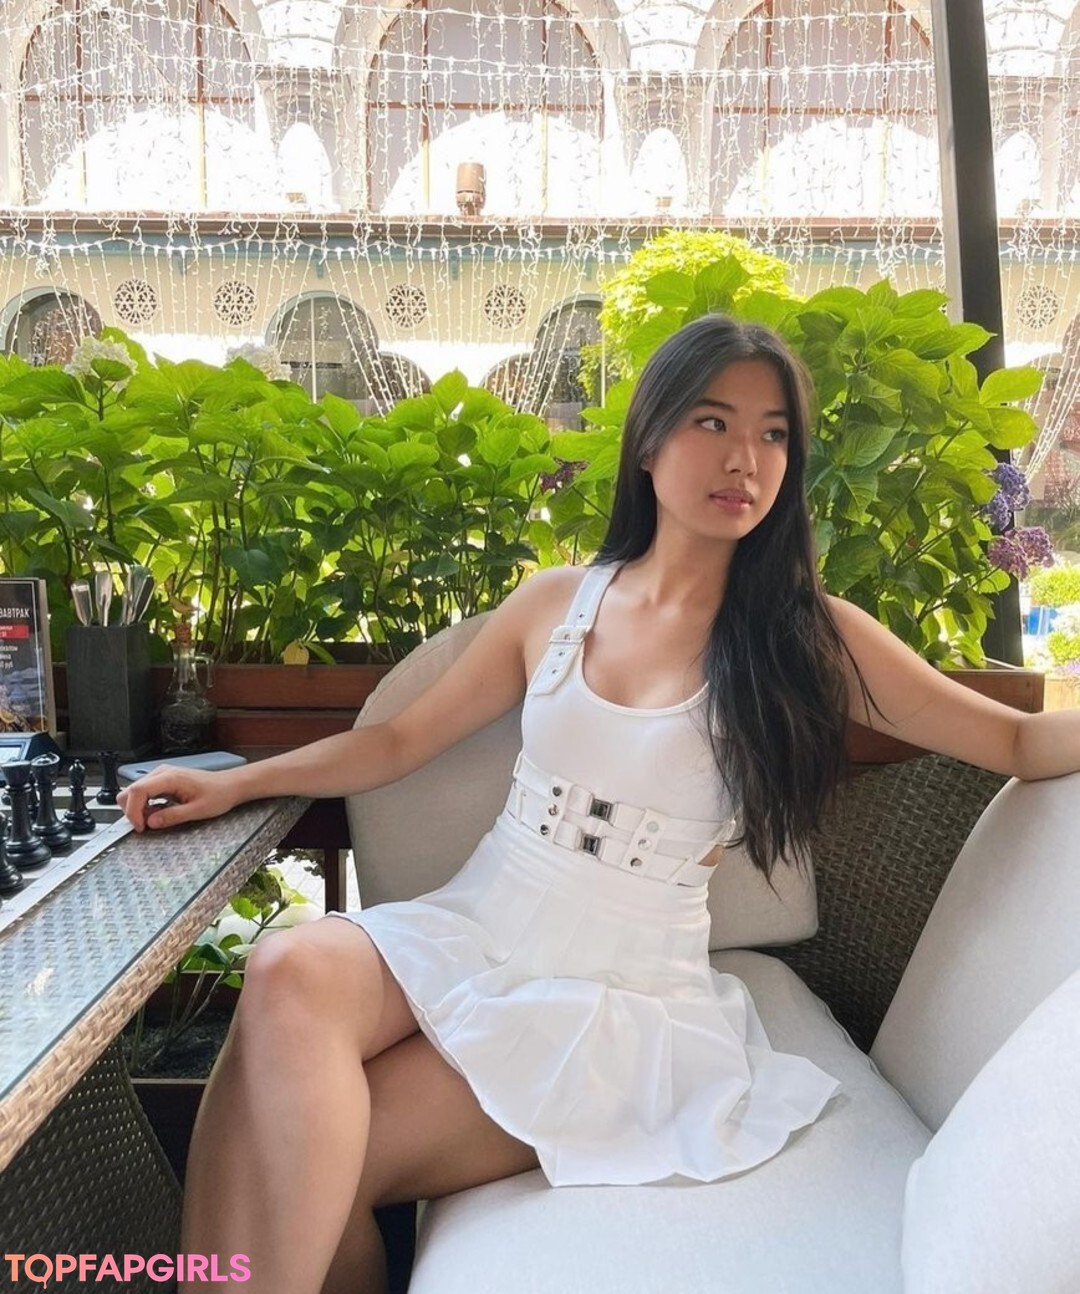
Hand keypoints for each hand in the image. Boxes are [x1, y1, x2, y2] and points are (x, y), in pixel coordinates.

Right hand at [117, 765, 240, 832]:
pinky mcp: (163, 781)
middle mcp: (162, 773)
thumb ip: (172, 816)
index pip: (137, 791)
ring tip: (156, 819)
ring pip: (134, 792)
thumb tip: (151, 823)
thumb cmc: (218, 794)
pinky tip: (158, 812)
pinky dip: (144, 805)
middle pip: (130, 791)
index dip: (133, 811)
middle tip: (147, 825)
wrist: (229, 786)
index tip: (140, 826)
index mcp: (170, 778)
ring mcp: (161, 775)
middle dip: (132, 811)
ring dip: (138, 809)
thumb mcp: (197, 811)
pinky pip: (144, 793)